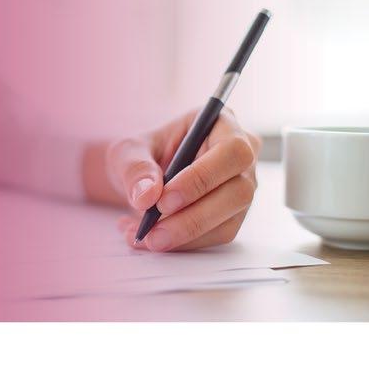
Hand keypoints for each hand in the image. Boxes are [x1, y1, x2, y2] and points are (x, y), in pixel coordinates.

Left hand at [105, 109, 260, 251]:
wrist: (140, 178)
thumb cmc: (140, 155)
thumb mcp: (127, 152)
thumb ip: (135, 169)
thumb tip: (147, 196)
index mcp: (222, 125)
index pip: (232, 151)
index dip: (201, 178)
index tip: (163, 201)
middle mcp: (241, 157)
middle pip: (238, 191)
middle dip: (193, 217)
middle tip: (153, 232)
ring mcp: (241, 188)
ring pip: (229, 220)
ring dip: (185, 236)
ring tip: (146, 239)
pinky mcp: (232, 215)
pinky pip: (216, 236)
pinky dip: (183, 244)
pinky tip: (152, 241)